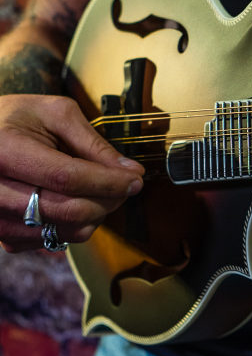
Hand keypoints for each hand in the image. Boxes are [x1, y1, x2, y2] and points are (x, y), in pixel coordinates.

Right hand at [0, 94, 143, 251]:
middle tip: (126, 186)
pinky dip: (78, 226)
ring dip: (97, 214)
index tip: (136, 179)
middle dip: (109, 200)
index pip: (67, 177)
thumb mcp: (57, 114)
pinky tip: (79, 202)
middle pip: (68, 209)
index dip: (108, 182)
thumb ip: (94, 143)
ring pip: (65, 230)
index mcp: (5, 150)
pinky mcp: (2, 235)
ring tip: (102, 192)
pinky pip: (53, 241)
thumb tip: (131, 171)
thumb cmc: (19, 118)